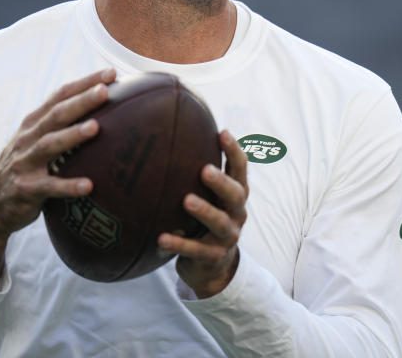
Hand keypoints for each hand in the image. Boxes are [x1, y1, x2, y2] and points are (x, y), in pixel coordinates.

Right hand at [0, 67, 116, 286]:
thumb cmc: (24, 166)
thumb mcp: (35, 140)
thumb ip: (59, 124)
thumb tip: (100, 109)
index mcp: (34, 123)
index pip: (60, 96)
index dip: (85, 83)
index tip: (111, 73)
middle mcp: (28, 138)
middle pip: (57, 115)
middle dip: (81, 101)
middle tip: (104, 91)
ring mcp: (25, 163)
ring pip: (50, 144)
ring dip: (73, 135)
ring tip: (96, 128)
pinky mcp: (25, 189)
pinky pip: (49, 186)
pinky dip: (68, 186)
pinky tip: (88, 185)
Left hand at [158, 130, 248, 297]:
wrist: (211, 267)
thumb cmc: (205, 221)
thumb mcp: (208, 197)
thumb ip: (196, 174)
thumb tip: (171, 135)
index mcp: (235, 195)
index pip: (240, 169)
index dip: (234, 151)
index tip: (222, 133)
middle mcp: (236, 213)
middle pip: (235, 195)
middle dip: (221, 182)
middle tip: (205, 170)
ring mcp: (227, 237)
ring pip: (219, 223)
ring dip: (204, 211)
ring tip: (187, 201)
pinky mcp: (213, 257)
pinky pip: (197, 251)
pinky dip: (179, 244)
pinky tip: (161, 238)